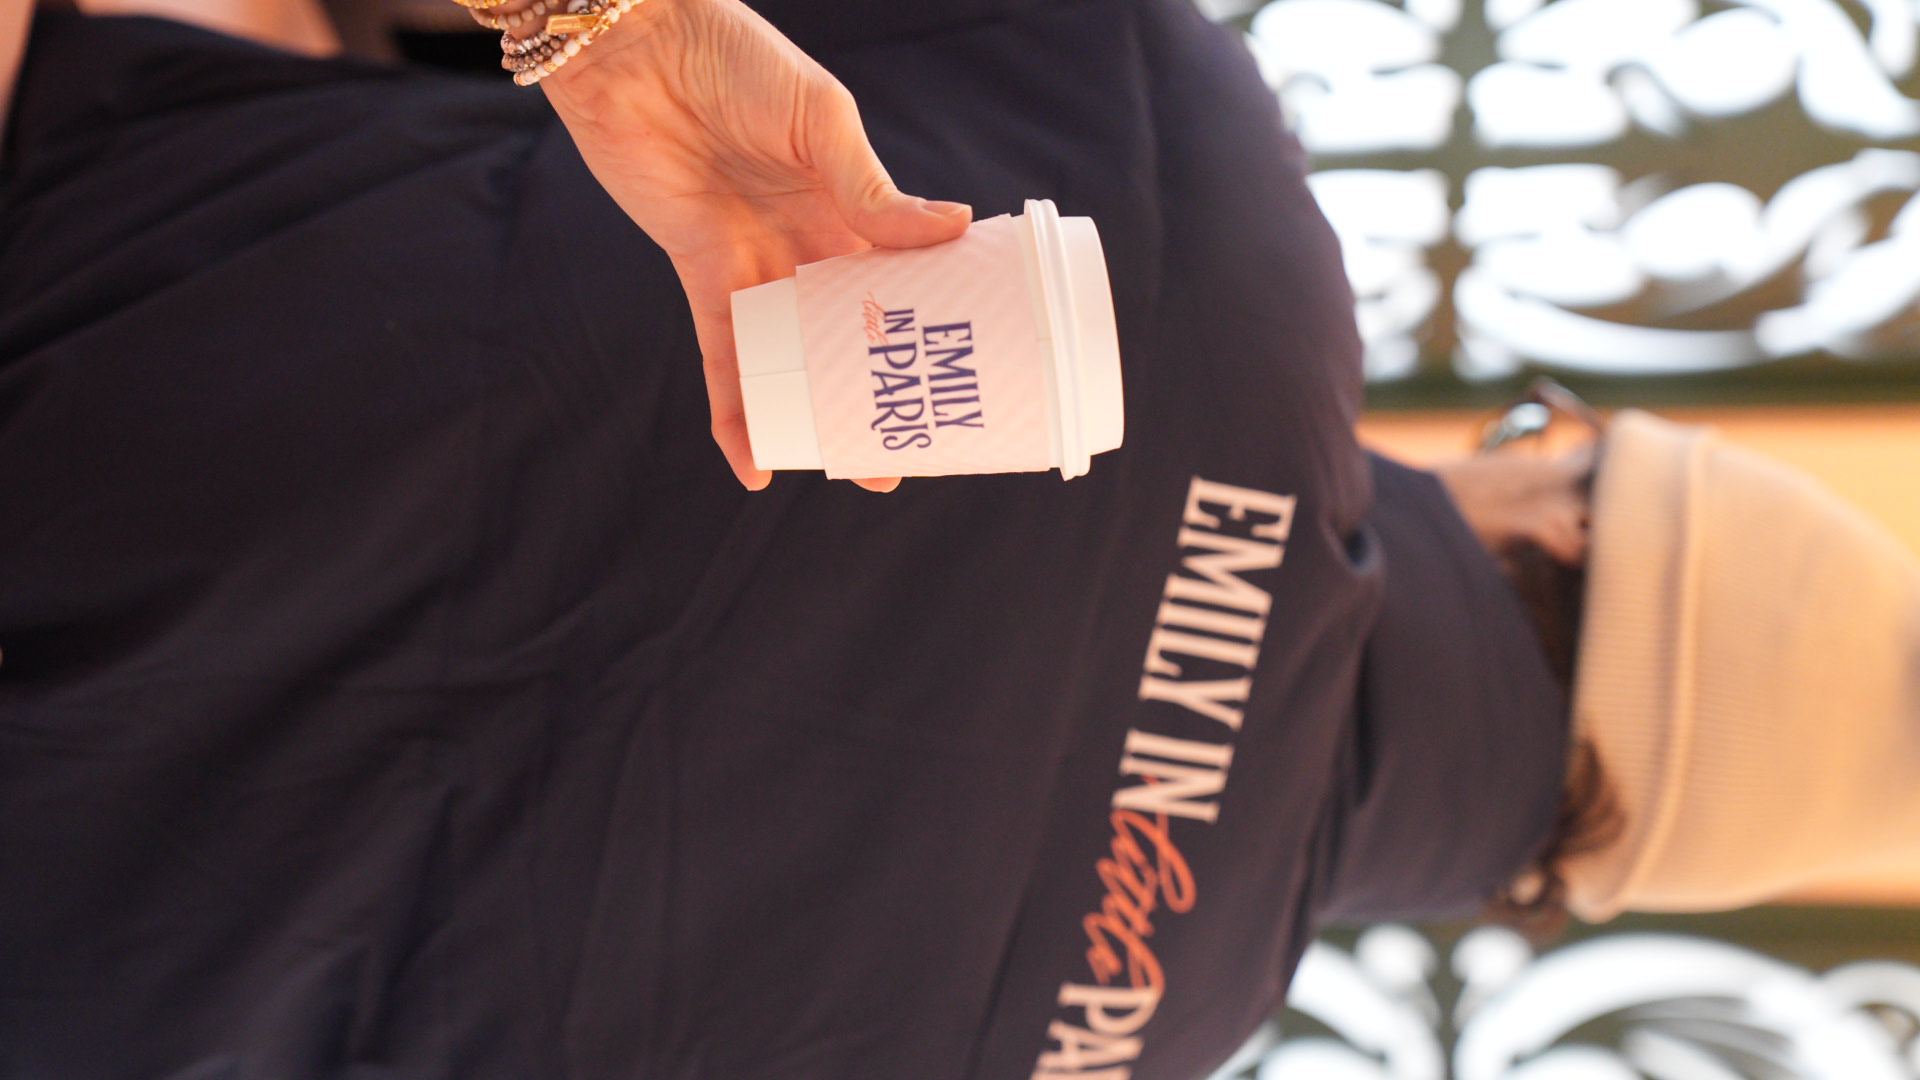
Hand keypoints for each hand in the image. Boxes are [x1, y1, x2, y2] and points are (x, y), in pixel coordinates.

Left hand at [539, 0, 971, 490]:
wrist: (638, 43)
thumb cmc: (735, 56)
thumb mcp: (821, 119)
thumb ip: (871, 187)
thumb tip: (954, 228)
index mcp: (848, 201)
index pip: (899, 278)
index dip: (927, 328)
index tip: (960, 376)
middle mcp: (805, 240)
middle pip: (847, 333)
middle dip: (873, 393)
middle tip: (903, 452)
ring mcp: (752, 261)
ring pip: (789, 358)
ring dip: (810, 417)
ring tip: (844, 470)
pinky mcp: (699, 273)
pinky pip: (722, 355)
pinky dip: (735, 409)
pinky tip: (751, 460)